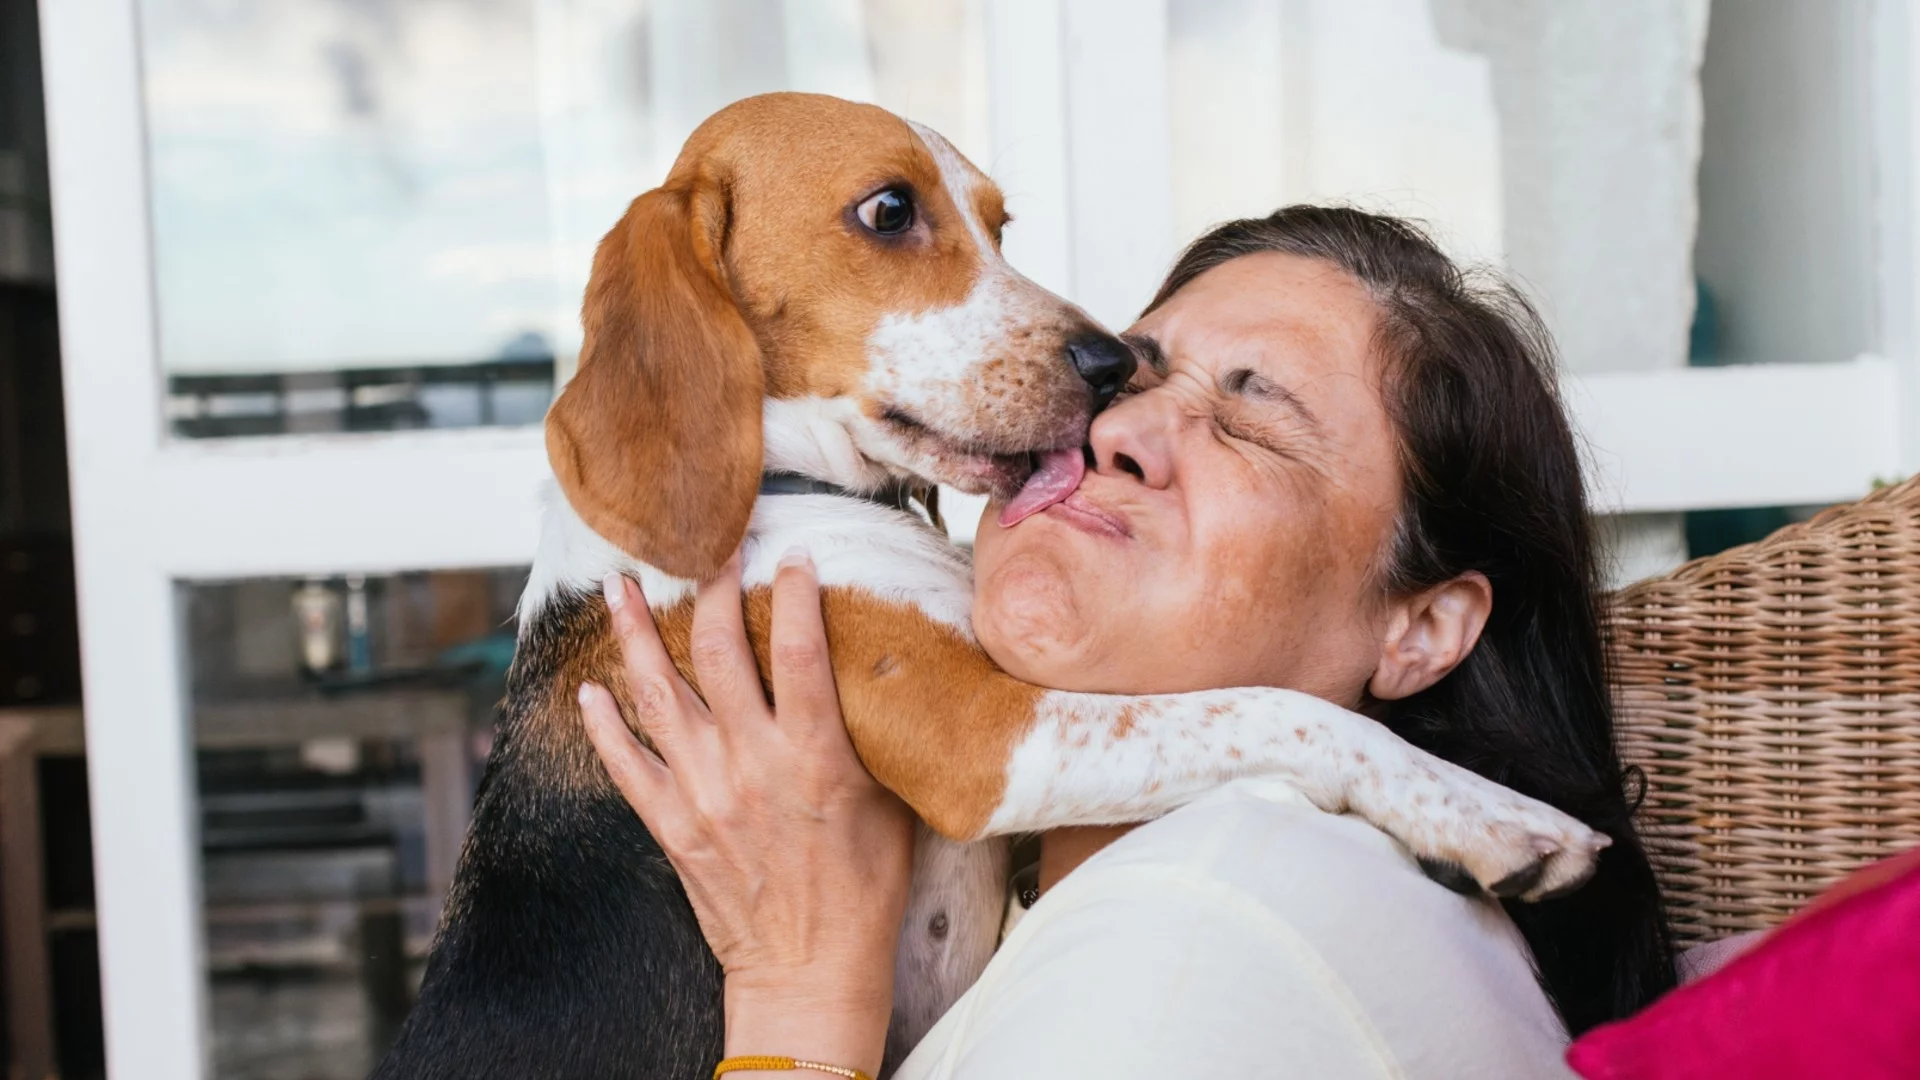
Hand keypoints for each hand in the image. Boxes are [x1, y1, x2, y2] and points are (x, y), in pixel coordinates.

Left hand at [579, 552, 915, 1075]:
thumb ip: (873, 739)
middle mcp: (751, 766)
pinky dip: (602, 724)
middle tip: (707, 551)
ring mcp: (703, 794)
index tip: (790, 553)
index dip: (792, 592)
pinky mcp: (671, 825)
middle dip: (710, 591)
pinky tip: (588, 689)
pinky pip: (624, 764)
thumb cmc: (863, 891)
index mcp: (815, 758)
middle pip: (718, 654)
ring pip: (656, 695)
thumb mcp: (891, 806)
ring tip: (617, 588)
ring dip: (633, 636)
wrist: (809, 971)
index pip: (798, 650)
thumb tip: (876, 675)